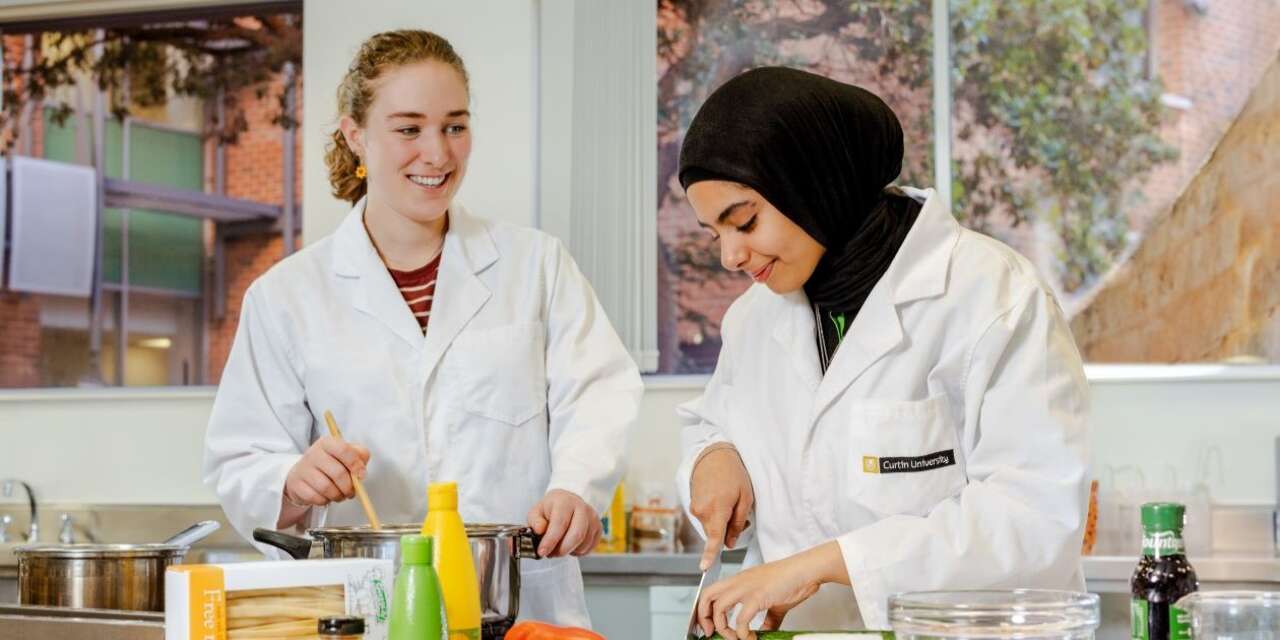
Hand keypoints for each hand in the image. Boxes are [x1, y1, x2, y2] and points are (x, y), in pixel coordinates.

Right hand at [283, 436, 369, 506]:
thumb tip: (361, 472)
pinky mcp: (296, 484)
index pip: (344, 450)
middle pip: (338, 473)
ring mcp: (303, 469)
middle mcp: (313, 453)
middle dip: (349, 487)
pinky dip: (325, 501)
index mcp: (327, 442)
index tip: (361, 475)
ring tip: (340, 495)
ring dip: (338, 496)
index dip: (355, 464)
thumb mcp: (348, 454)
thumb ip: (360, 457)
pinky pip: (315, 497)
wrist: (304, 473)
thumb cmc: (331, 463)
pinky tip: (326, 496)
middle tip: (351, 492)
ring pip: (326, 488)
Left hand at [527, 489, 601, 556]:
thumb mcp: (537, 512)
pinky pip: (589, 548)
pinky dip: (578, 552)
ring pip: (583, 544)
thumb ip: (535, 521)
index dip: (550, 540)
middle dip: (562, 550)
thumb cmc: (551, 509)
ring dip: (568, 551)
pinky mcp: (599, 528)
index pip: (560, 523)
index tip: (542, 552)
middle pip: (577, 535)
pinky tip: (570, 545)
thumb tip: (540, 529)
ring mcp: (593, 518)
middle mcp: (582, 508)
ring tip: (558, 547)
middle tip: (551, 554)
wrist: (567, 502)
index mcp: (565, 501)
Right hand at [690, 446, 753, 569]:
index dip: (710, 556)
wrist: (714, 456)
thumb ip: (738, 523)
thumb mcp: (745, 498)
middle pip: (714, 534)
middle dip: (726, 531)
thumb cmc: (733, 474)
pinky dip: (713, 515)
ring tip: (729, 502)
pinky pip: (704, 517)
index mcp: (717, 510)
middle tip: (738, 514)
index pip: (714, 539)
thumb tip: (730, 543)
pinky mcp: (692, 504)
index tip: (705, 568)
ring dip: (720, 522)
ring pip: (709, 526)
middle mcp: (701, 511)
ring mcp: (694, 508)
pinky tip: (720, 500)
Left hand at [696, 541, 847, 639]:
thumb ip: (767, 619)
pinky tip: (750, 637)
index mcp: (739, 581)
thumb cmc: (793, 580)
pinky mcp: (757, 596)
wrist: (806, 570)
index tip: (708, 627)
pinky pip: (741, 619)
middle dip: (703, 618)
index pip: (710, 592)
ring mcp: (747, 588)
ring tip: (735, 638)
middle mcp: (739, 582)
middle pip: (706, 596)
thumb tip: (765, 634)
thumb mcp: (773, 602)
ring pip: (719, 607)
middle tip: (711, 633)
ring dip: (723, 628)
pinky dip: (742, 633)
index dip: (704, 611)